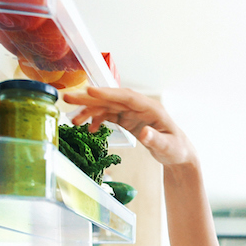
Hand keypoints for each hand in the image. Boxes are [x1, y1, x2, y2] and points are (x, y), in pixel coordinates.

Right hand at [62, 87, 196, 166]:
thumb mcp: (168, 147)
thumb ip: (156, 140)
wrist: (177, 154)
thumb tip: (144, 133)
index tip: (90, 91)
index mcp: (151, 108)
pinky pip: (109, 116)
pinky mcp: (127, 119)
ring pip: (107, 107)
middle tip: (68, 98)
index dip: (108, 93)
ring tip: (73, 120)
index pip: (127, 97)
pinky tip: (89, 129)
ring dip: (89, 111)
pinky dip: (97, 121)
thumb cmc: (176, 149)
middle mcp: (139, 107)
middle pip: (112, 99)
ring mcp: (132, 112)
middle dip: (90, 99)